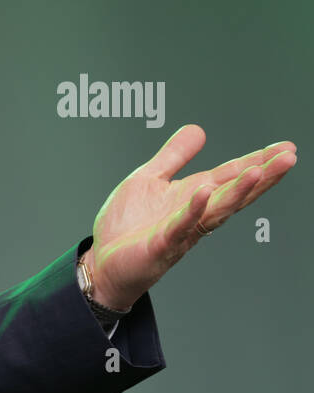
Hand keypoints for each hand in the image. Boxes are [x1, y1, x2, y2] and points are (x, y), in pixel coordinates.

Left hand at [84, 124, 296, 310]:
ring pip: (216, 209)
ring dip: (238, 191)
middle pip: (234, 192)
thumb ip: (174, 156)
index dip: (258, 161)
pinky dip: (193, 210)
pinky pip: (180, 226)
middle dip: (262, 176)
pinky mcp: (161, 244)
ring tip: (259, 171)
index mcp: (193, 195)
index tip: (287, 148)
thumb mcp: (150, 180)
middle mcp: (194, 213)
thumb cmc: (127, 226)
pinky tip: (205, 192)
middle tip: (289, 158)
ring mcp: (180, 230)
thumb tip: (199, 130)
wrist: (103, 263)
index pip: (231, 175)